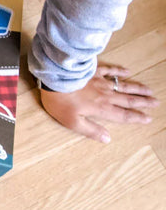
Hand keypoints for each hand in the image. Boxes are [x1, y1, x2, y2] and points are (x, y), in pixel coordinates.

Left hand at [39, 64, 158, 142]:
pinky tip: (127, 71)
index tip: (148, 118)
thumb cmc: (60, 102)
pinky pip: (110, 70)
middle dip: (143, 102)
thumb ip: (91, 130)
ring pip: (123, 85)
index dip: (136, 117)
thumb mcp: (72, 122)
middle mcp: (105, 95)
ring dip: (137, 88)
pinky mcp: (93, 71)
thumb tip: (107, 139)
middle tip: (156, 102)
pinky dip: (120, 71)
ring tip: (149, 90)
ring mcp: (101, 81)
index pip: (123, 115)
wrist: (54, 79)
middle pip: (128, 99)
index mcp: (101, 109)